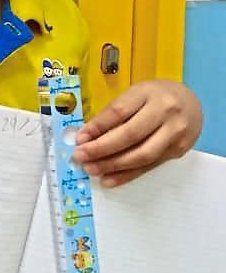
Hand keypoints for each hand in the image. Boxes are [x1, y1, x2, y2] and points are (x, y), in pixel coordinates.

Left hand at [73, 80, 201, 186]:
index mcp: (148, 93)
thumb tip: (87, 136)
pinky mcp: (179, 151)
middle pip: (130, 135)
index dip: (97, 127)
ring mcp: (175, 133)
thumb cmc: (155, 97)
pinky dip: (127, 175)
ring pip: (142, 154)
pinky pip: (150, 166)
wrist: (192, 103)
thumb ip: (114, 114)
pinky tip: (109, 179)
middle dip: (101, 149)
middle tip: (80, 157)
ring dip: (113, 165)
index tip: (79, 139)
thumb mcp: (134, 94)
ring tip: (92, 169)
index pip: (119, 112)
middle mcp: (164, 113)